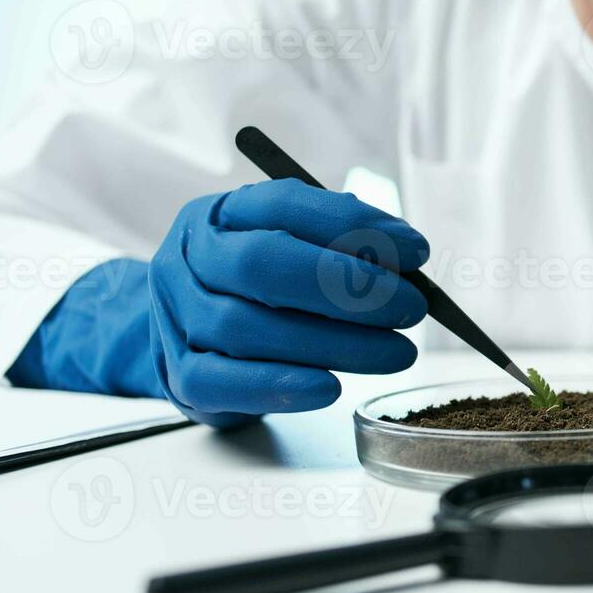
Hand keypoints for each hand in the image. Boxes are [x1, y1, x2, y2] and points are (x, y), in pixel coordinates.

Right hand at [147, 179, 429, 426]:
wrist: (182, 337)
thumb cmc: (255, 289)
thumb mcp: (287, 248)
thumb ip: (336, 245)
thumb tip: (405, 254)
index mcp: (219, 215)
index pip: (283, 204)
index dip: (354, 225)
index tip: (416, 251)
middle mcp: (190, 259)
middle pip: (262, 264)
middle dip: (346, 286)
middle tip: (410, 308)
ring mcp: (176, 317)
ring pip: (247, 327)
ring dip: (335, 343)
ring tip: (397, 353)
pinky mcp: (180, 375)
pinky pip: (224, 382)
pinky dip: (281, 386)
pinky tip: (331, 388)